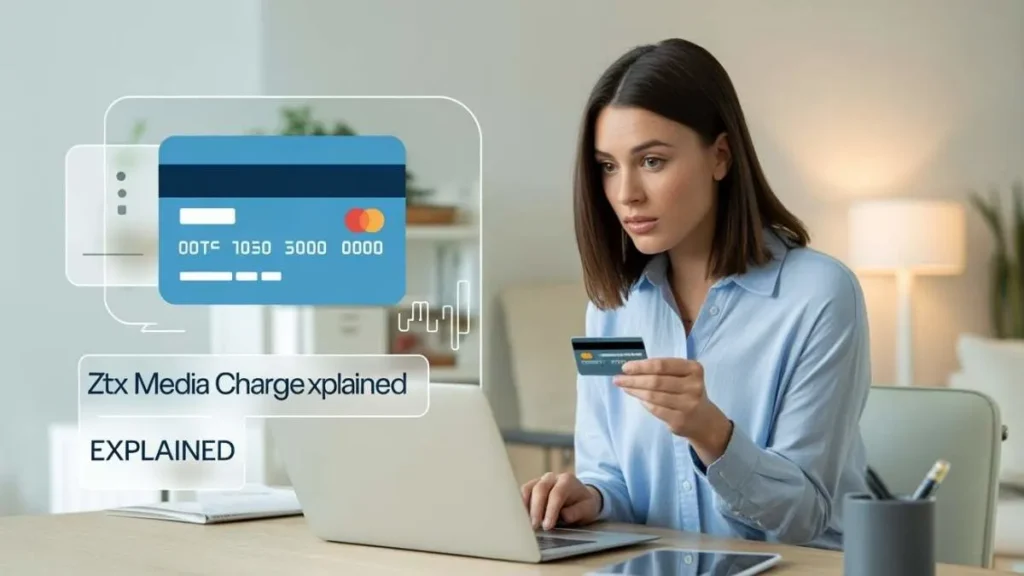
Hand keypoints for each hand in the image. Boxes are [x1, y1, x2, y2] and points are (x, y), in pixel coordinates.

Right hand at [520, 472, 601, 530]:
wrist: (581, 495)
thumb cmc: (584, 504)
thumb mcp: (588, 509)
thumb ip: (577, 512)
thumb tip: (564, 515)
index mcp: (567, 480)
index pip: (556, 494)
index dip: (550, 510)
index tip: (547, 526)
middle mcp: (552, 477)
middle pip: (540, 489)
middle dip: (536, 509)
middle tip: (535, 526)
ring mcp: (540, 480)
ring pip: (528, 489)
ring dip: (525, 507)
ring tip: (526, 523)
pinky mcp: (532, 486)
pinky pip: (523, 492)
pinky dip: (521, 504)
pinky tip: (522, 517)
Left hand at [614, 358, 732, 463]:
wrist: (704, 421)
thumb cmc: (688, 392)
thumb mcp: (683, 377)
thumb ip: (663, 371)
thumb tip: (632, 369)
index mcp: (693, 369)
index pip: (662, 365)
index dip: (641, 366)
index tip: (625, 367)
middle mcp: (693, 386)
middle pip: (656, 381)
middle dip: (633, 379)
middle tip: (618, 379)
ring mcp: (688, 404)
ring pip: (653, 396)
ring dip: (635, 391)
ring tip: (624, 387)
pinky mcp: (680, 420)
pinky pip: (655, 409)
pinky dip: (644, 403)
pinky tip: (638, 398)